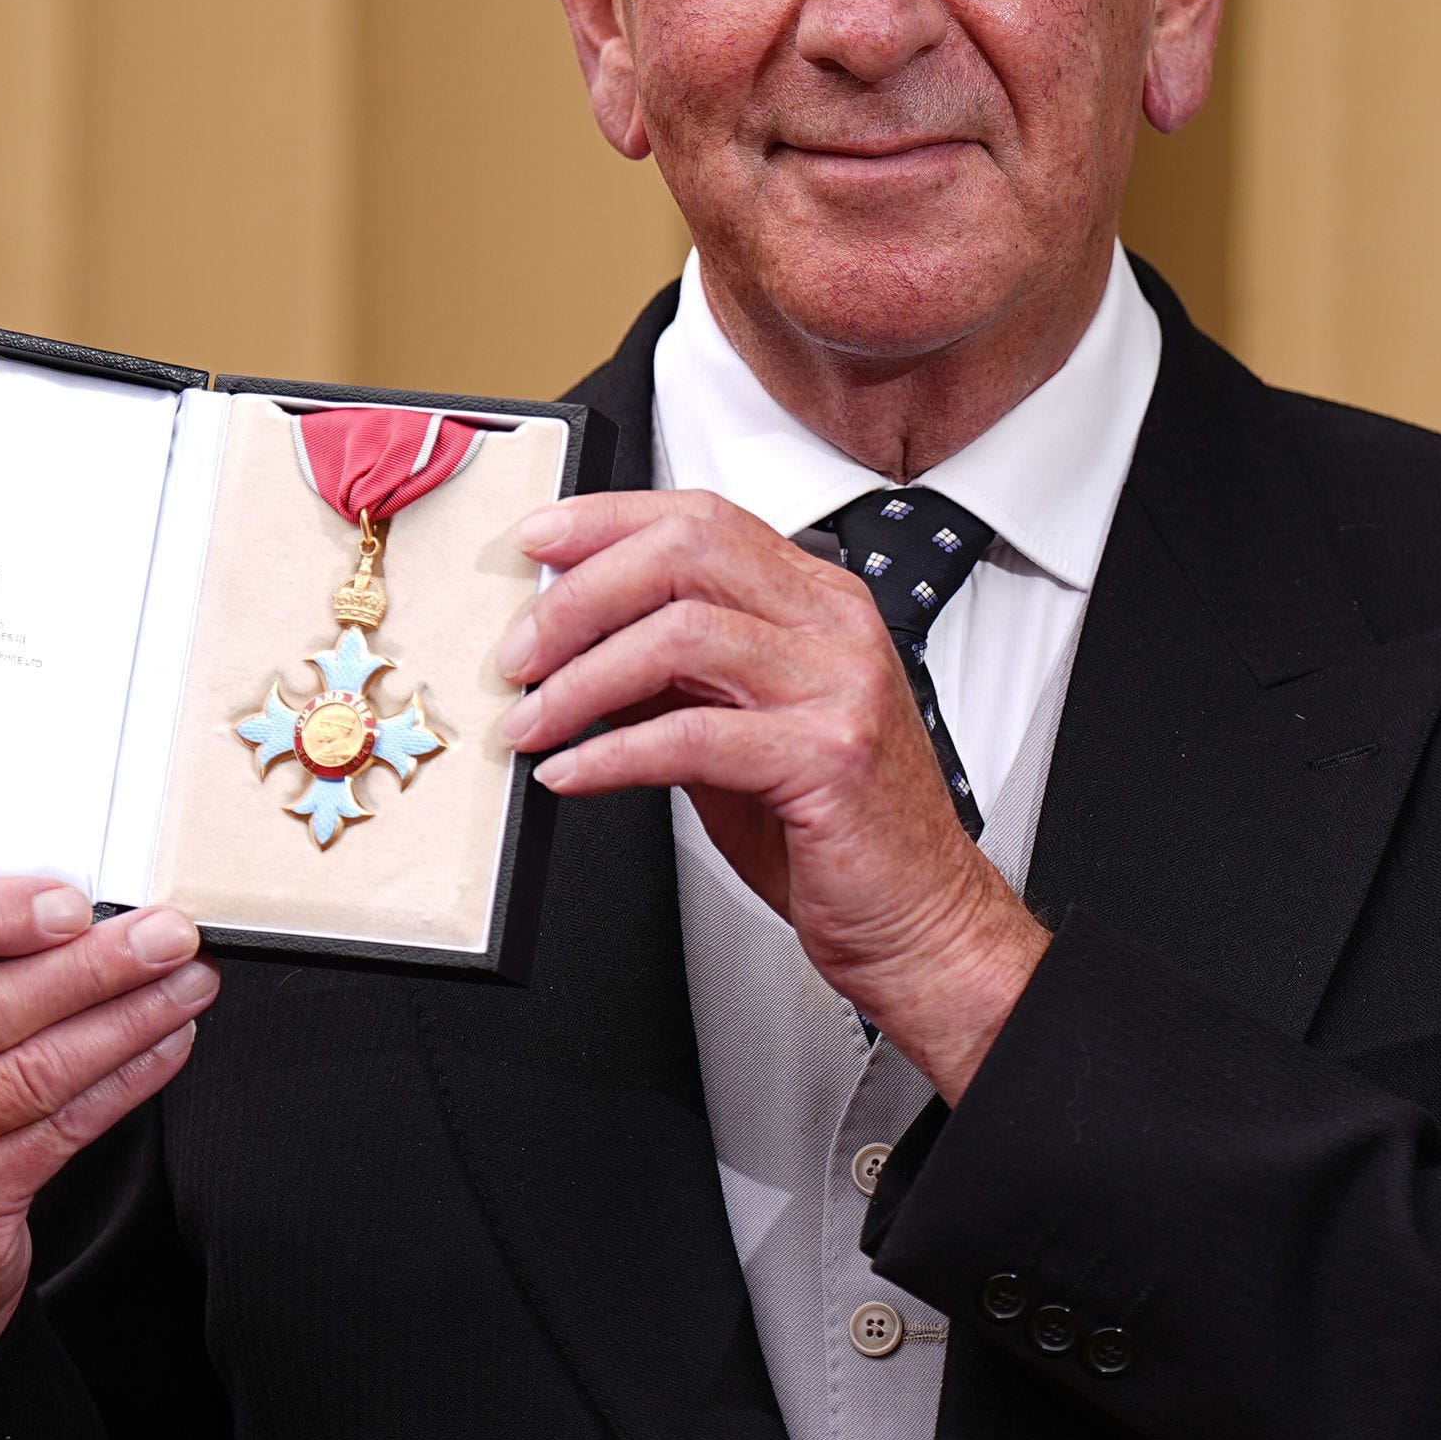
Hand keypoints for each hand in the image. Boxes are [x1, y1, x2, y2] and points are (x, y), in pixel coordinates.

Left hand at [498, 490, 1045, 1095]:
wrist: (920, 921)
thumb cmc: (833, 832)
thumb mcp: (741, 730)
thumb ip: (675, 676)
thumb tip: (578, 640)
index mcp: (819, 603)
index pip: (702, 518)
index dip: (607, 522)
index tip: (537, 545)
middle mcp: (835, 627)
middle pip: (685, 554)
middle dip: (579, 597)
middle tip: (519, 654)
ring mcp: (839, 687)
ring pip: (680, 633)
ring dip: (582, 679)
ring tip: (531, 722)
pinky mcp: (827, 759)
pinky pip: (691, 736)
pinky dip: (612, 753)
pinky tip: (572, 773)